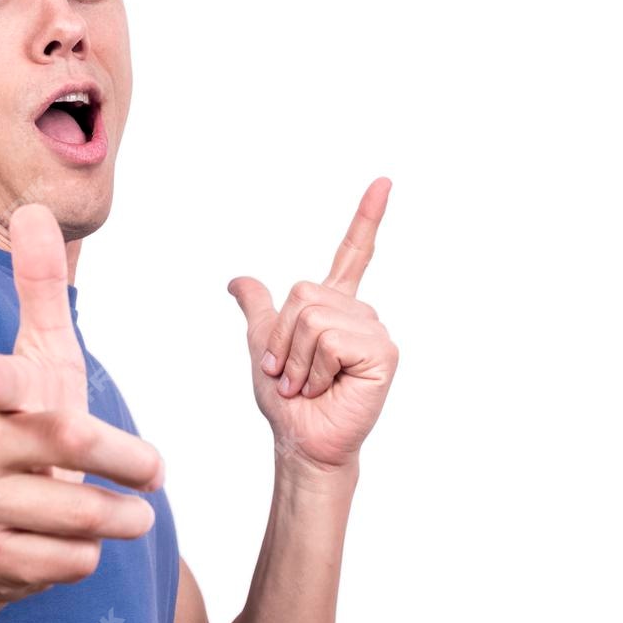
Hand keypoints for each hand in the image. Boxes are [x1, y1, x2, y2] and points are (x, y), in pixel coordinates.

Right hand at [0, 204, 165, 602]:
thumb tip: (32, 209)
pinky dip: (87, 558)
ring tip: (132, 517)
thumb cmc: (20, 436)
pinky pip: (67, 561)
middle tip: (157, 471)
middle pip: (69, 440)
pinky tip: (72, 549)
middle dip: (127, 458)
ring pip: (78, 512)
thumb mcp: (36, 366)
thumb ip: (39, 293)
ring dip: (120, 517)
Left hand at [227, 178, 399, 474]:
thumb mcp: (262, 346)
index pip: (353, 253)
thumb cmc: (288, 402)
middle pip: (303, 293)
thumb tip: (238, 280)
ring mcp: (373, 330)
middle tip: (294, 373)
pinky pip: (330, 339)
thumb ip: (258, 310)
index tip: (384, 182)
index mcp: (335, 306)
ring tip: (311, 384)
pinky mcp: (382, 352)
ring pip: (313, 317)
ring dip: (298, 359)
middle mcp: (358, 313)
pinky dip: (317, 369)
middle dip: (284, 339)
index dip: (367, 218)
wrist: (301, 441)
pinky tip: (329, 387)